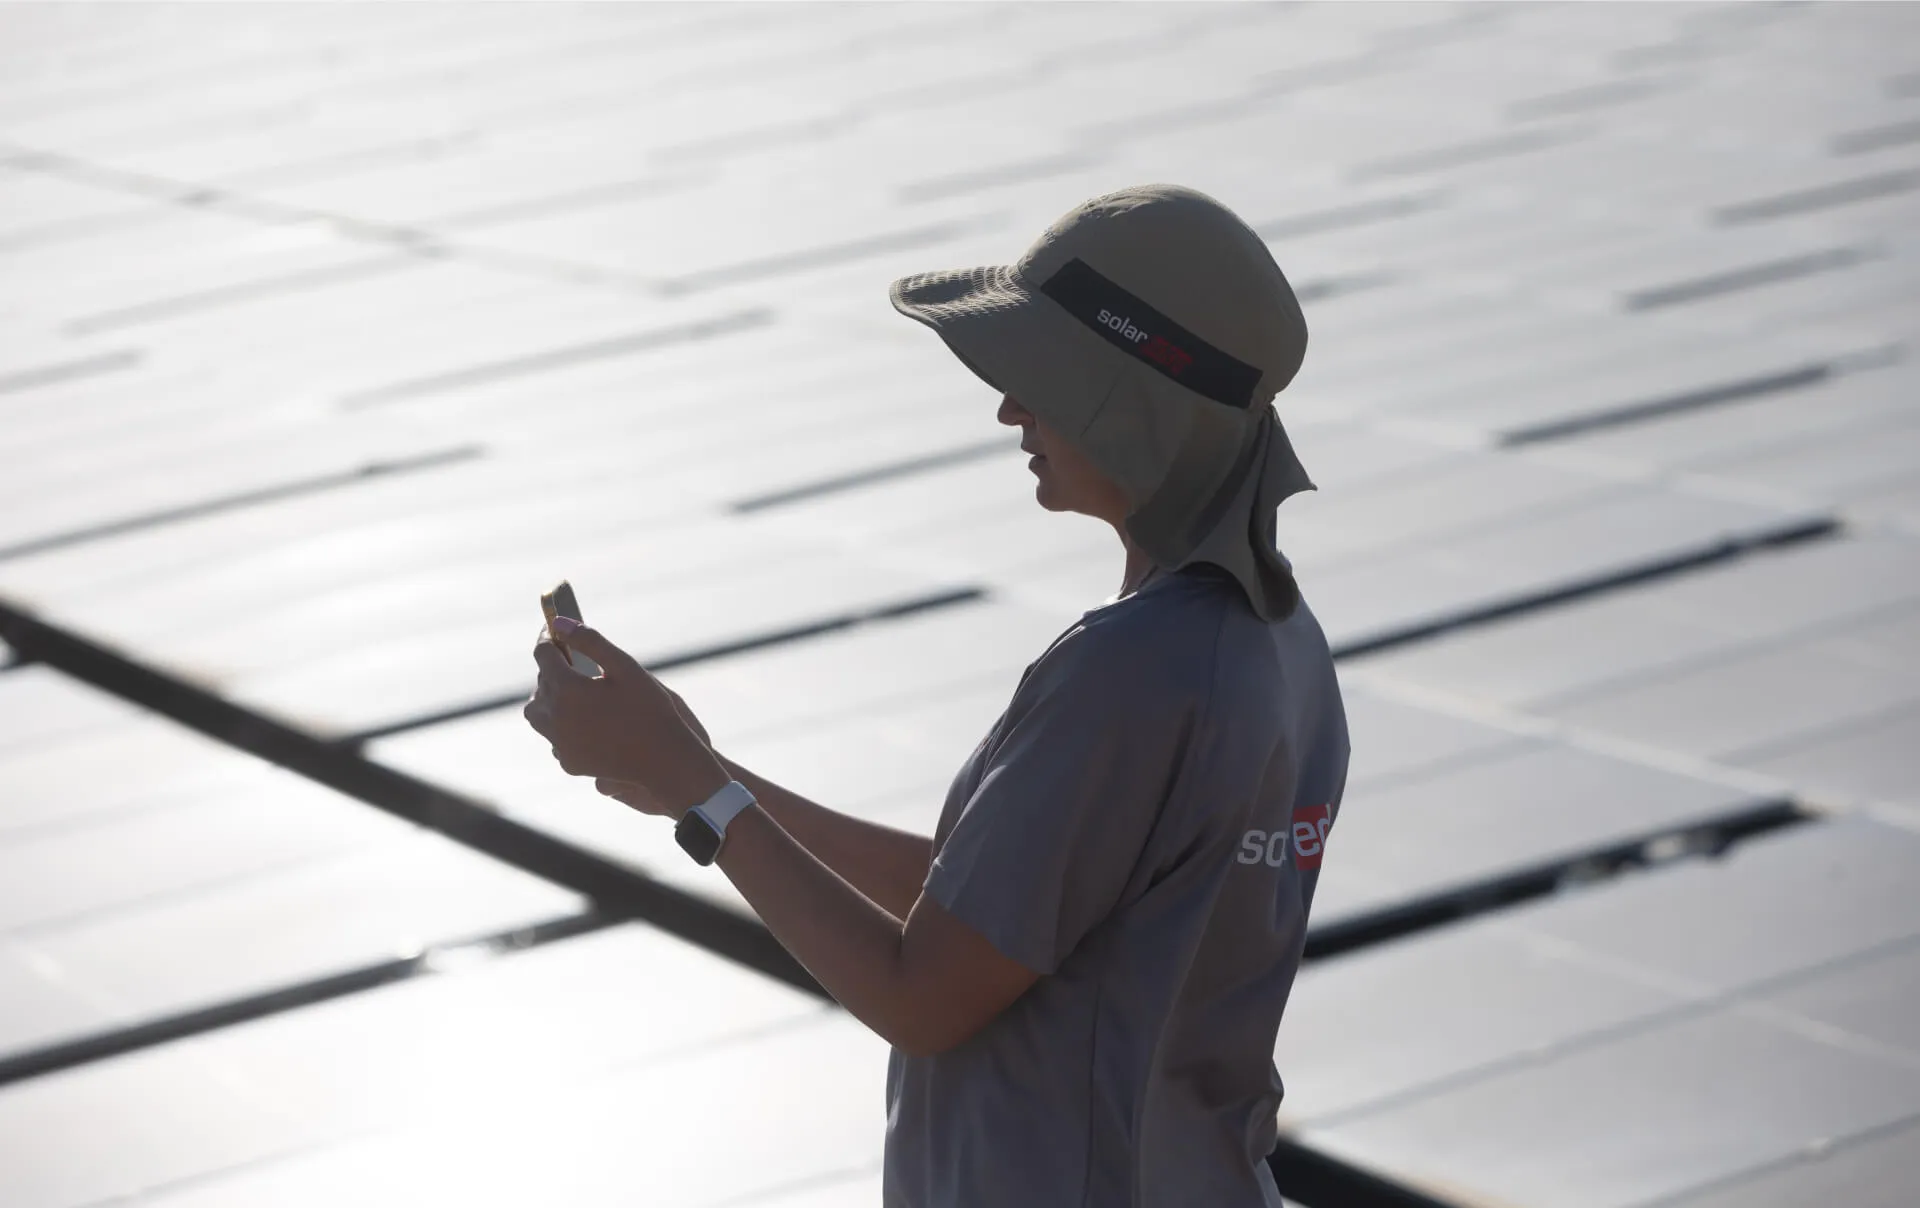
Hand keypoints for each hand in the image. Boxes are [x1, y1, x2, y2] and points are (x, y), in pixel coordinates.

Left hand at [523, 618, 727, 819]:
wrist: (665, 760)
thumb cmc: (650, 709)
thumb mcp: (625, 667)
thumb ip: (590, 640)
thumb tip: (560, 622)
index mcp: (567, 688)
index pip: (543, 654)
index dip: (550, 639)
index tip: (557, 632)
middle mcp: (554, 717)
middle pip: (540, 683)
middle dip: (553, 669)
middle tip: (573, 662)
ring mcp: (559, 743)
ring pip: (537, 713)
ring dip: (549, 698)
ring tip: (572, 691)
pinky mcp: (568, 761)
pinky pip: (553, 737)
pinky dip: (561, 725)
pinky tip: (584, 721)